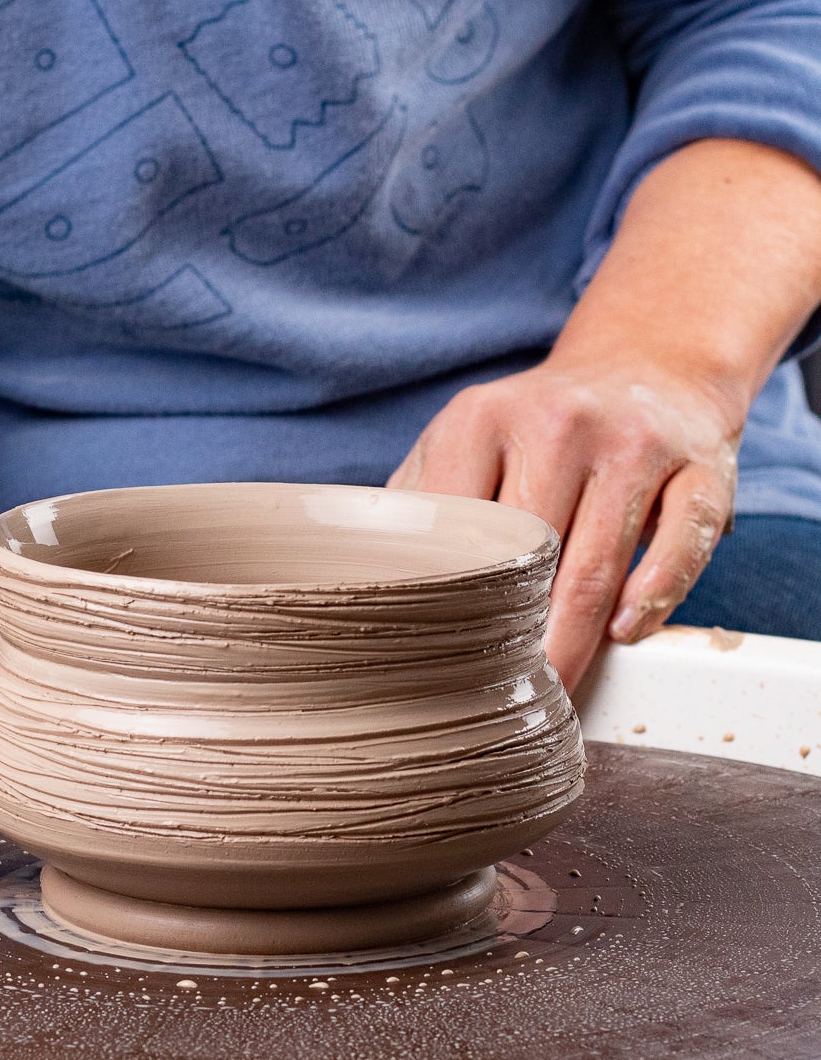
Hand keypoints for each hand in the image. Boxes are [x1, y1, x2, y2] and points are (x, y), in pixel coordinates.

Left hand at [389, 358, 737, 688]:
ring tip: (551, 687)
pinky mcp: (702, 466)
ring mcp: (635, 443)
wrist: (645, 367)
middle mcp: (559, 423)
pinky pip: (682, 542)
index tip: (433, 657)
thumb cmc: (535, 427)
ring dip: (573, 637)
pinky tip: (624, 633)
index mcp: (482, 420)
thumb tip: (357, 575)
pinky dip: (653, 596)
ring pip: (598, 562)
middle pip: (527, 554)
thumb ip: (417, 498)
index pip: (455, 528)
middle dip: (511, 633)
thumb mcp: (465, 437)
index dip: (445, 599)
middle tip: (495, 692)